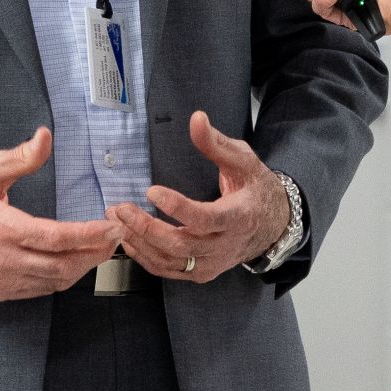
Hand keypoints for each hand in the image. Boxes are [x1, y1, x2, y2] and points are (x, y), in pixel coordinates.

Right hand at [0, 128, 119, 301]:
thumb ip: (20, 157)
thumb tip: (44, 137)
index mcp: (0, 228)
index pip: (58, 238)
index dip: (90, 235)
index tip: (112, 228)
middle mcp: (2, 260)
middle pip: (63, 265)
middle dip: (95, 252)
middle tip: (115, 238)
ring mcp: (0, 280)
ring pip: (55, 281)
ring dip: (83, 267)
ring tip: (100, 248)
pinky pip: (41, 289)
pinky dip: (62, 277)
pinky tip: (73, 261)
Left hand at [110, 113, 290, 285]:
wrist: (273, 225)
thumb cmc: (255, 189)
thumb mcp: (242, 161)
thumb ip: (216, 143)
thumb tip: (196, 118)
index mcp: (239, 217)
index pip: (205, 218)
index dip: (177, 208)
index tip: (152, 191)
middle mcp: (225, 245)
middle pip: (181, 244)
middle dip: (146, 228)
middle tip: (122, 209)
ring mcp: (213, 263)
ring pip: (171, 261)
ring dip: (140, 242)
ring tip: (117, 220)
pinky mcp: (202, 272)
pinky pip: (170, 270)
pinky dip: (146, 258)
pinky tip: (129, 240)